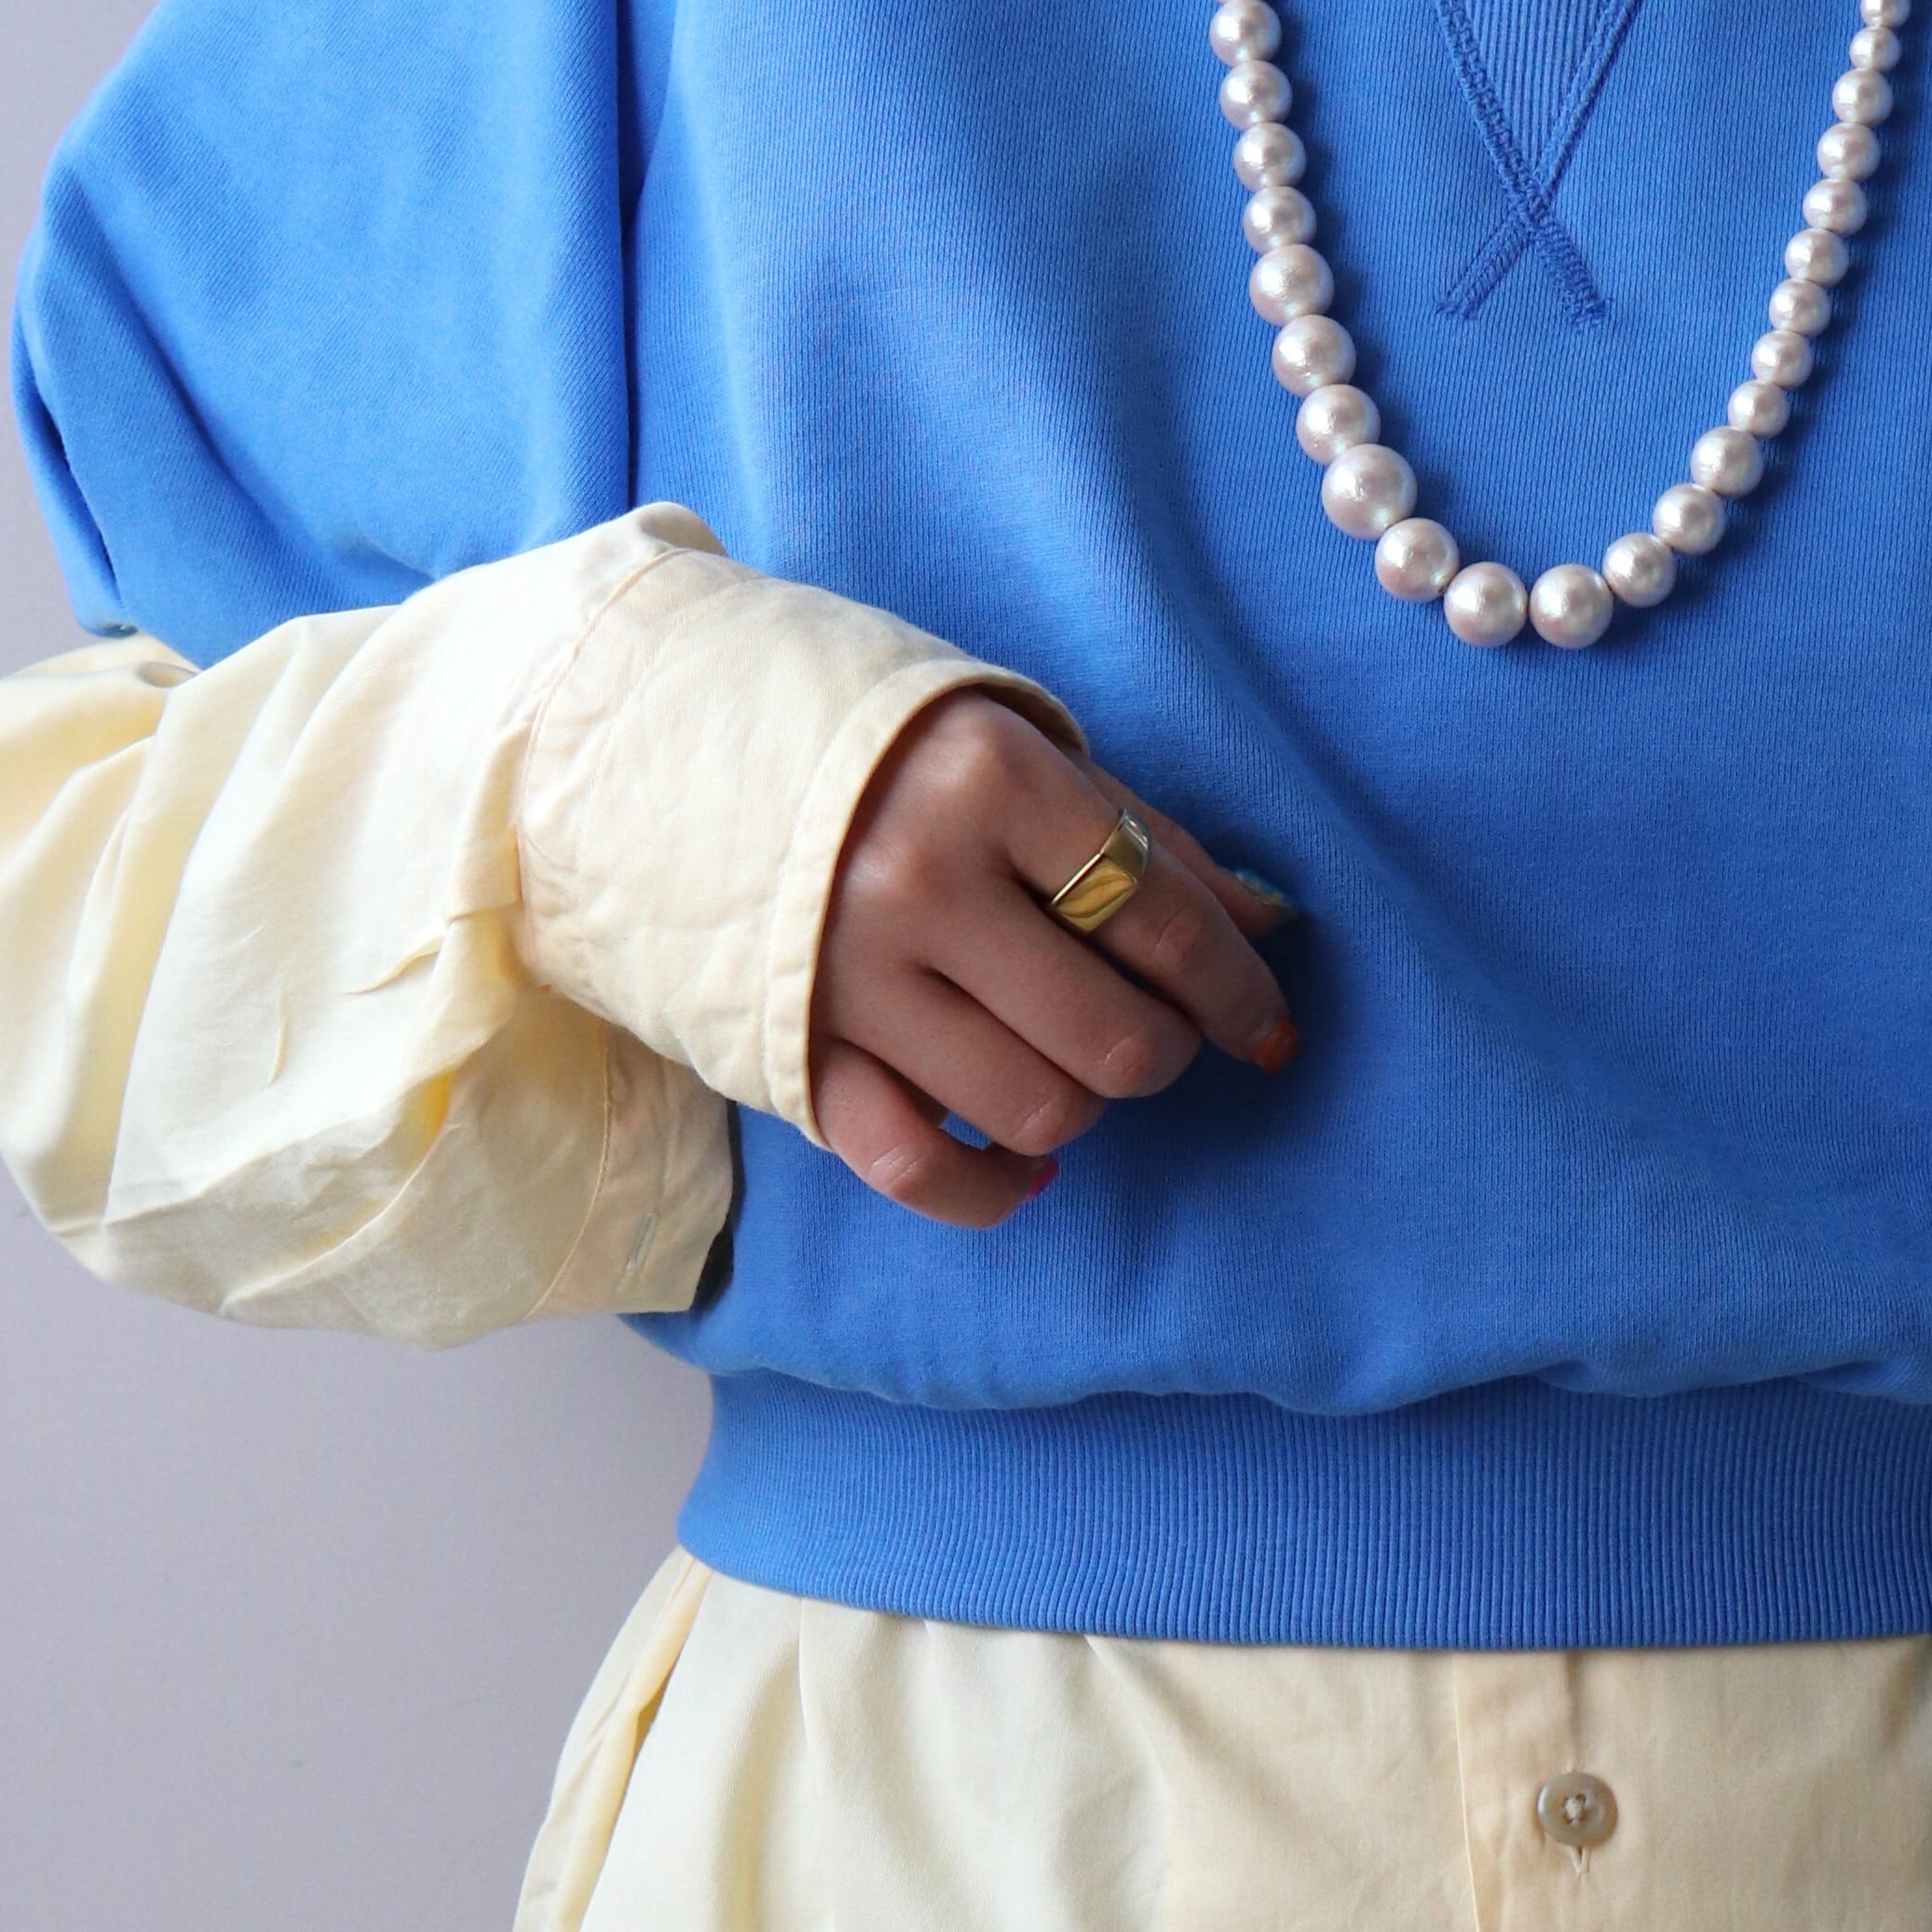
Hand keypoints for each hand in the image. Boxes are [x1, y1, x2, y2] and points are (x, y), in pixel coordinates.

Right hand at [810, 689, 1299, 1226]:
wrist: (662, 743)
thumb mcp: (1017, 745)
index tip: (1269, 1028)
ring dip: (1082, 1108)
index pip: (1165, 925)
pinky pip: (916, 1168)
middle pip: (1112, 1039)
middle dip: (1163, 1054)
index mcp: (989, 782)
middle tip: (1153, 1033)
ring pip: (1034, 1110)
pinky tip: (1024, 1166)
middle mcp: (918, 882)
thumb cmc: (876, 745)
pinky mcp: (795, 1052)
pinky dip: (989, 1188)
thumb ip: (1143, 837)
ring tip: (1069, 1065)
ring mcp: (851, 977)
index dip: (1240, 994)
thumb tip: (1264, 926)